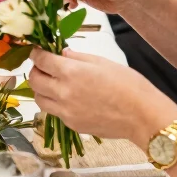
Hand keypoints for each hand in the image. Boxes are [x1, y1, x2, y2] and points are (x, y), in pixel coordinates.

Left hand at [29, 46, 176, 145]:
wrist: (142, 116)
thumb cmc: (128, 84)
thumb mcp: (102, 62)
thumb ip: (77, 57)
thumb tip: (61, 53)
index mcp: (71, 73)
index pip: (41, 61)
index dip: (37, 54)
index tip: (38, 51)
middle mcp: (63, 93)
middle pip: (34, 80)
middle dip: (36, 70)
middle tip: (44, 66)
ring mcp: (66, 112)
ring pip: (39, 100)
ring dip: (41, 89)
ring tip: (53, 83)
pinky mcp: (72, 125)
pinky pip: (55, 112)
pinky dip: (55, 103)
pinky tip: (69, 98)